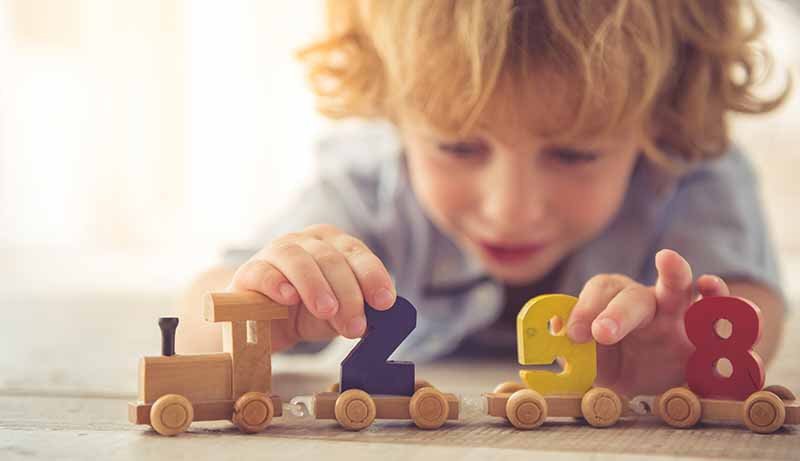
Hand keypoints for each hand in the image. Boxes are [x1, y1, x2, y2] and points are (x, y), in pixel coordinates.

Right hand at [229, 224, 395, 350]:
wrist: (261, 324)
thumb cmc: (305, 313)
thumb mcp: (336, 316)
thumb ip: (354, 314)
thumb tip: (372, 322)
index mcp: (333, 245)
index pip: (357, 253)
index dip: (372, 276)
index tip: (384, 302)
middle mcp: (306, 241)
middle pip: (331, 259)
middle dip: (348, 293)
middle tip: (355, 325)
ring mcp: (276, 252)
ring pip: (298, 260)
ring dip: (316, 286)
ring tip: (327, 311)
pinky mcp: (250, 271)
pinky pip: (264, 272)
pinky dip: (278, 283)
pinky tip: (289, 299)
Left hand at [565, 249, 730, 396]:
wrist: (655, 384)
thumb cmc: (618, 364)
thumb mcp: (591, 364)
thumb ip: (573, 354)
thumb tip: (552, 336)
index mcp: (615, 303)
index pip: (600, 292)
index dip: (585, 309)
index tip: (575, 334)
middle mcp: (648, 303)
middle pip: (637, 295)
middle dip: (621, 311)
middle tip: (603, 332)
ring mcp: (683, 319)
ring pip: (685, 294)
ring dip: (689, 287)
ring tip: (703, 283)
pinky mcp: (710, 342)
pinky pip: (725, 330)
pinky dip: (738, 326)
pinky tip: (746, 324)